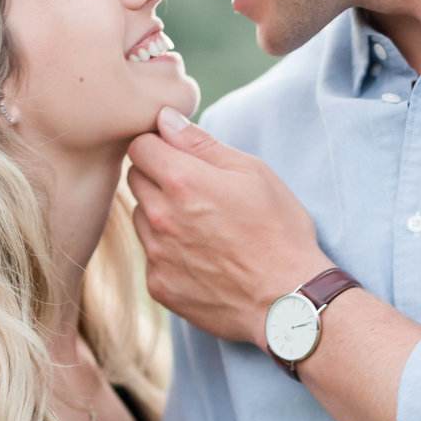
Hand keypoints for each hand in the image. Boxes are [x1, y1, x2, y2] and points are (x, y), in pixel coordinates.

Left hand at [128, 107, 329, 342]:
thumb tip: (164, 119)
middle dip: (157, 177)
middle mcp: (159, 217)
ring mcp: (156, 255)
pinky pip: (150, 256)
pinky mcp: (159, 286)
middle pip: (134, 180)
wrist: (286, 301)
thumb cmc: (279, 232)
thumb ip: (201, 144)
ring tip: (202, 227)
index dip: (158, 145)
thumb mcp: (253, 173)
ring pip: (140, 218)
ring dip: (160, 215)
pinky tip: (202, 258)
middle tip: (196, 191)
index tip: (178, 154)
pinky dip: (168, 252)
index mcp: (182, 181)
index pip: (139, 146)